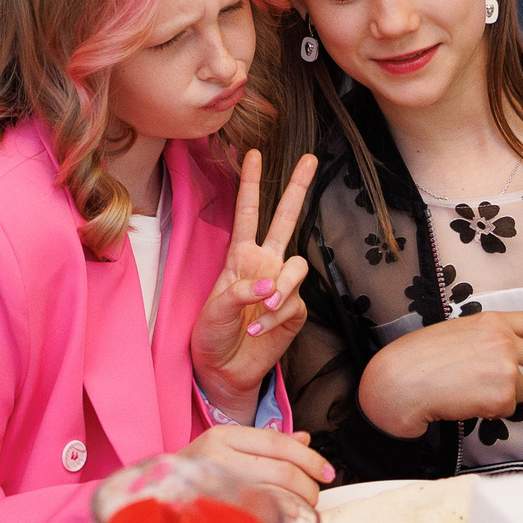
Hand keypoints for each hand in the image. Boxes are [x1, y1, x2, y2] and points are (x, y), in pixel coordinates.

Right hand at [181, 423, 330, 522]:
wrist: (152, 496)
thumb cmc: (194, 474)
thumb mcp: (226, 448)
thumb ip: (266, 444)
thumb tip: (305, 440)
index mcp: (223, 436)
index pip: (278, 443)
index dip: (309, 458)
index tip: (327, 471)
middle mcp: (217, 457)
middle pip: (282, 471)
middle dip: (308, 486)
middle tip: (314, 495)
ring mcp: (214, 487)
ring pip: (275, 495)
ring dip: (299, 505)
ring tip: (303, 508)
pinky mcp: (215, 514)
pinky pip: (260, 517)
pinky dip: (281, 519)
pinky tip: (286, 520)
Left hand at [191, 151, 317, 415]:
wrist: (223, 369)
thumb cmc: (211, 334)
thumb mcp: (214, 310)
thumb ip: (239, 292)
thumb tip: (269, 285)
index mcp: (240, 256)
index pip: (248, 213)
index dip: (251, 184)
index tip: (254, 153)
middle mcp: (264, 265)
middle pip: (286, 219)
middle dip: (298, 188)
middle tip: (310, 158)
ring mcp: (282, 287)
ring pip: (297, 266)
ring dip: (282, 286)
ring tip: (263, 306)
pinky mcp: (294, 311)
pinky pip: (293, 304)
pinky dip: (275, 317)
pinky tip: (258, 330)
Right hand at [355, 310, 522, 438]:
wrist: (403, 381)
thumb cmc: (419, 359)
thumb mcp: (456, 334)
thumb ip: (485, 341)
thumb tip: (506, 363)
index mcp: (491, 322)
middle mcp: (504, 343)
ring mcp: (506, 369)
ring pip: (517, 392)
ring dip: (496, 396)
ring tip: (465, 389)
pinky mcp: (503, 395)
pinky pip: (504, 409)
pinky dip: (487, 410)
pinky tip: (465, 400)